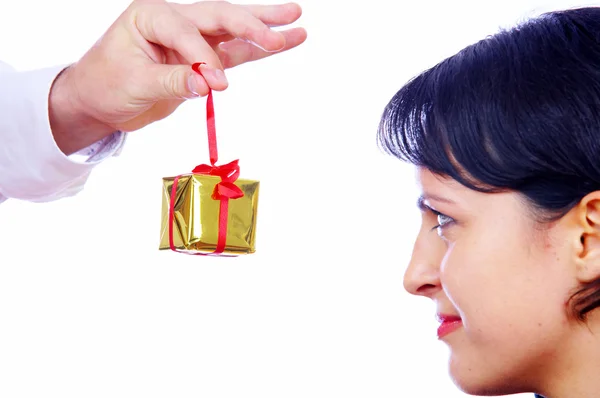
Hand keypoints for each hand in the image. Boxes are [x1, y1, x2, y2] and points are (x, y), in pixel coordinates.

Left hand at [49, 0, 306, 154]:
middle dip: (253, 22)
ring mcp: (192, 39)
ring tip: (297, 21)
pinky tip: (283, 42)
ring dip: (265, 28)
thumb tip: (207, 84)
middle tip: (285, 26)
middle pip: (220, 16)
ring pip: (233, 30)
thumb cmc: (105, 84)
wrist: (99, 100)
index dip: (205, 57)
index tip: (217, 85)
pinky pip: (234, 54)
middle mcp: (175, 20)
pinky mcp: (202, 59)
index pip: (186, 31)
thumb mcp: (133, 84)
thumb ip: (173, 81)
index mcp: (151, 15)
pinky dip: (258, 51)